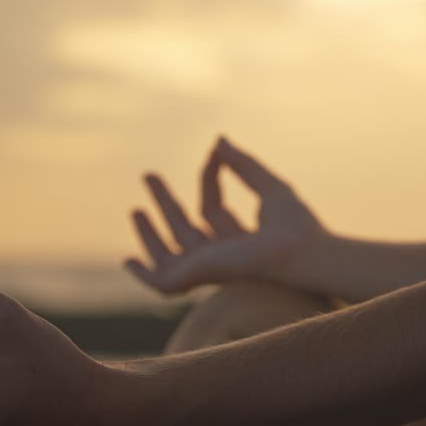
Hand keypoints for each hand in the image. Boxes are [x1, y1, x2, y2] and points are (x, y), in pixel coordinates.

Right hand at [125, 136, 327, 293]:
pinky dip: (143, 275)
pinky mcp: (197, 277)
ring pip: (170, 254)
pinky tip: (127, 259)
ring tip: (135, 209)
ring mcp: (209, 269)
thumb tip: (218, 140)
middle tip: (148, 175)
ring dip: (150, 233)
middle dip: (166, 203)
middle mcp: (224, 256)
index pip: (213, 206)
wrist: (298, 252)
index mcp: (242, 238)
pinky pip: (163, 284)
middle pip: (185, 230)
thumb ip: (243, 164)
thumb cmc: (296, 226)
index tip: (214, 153)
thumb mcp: (268, 185)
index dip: (209, 178)